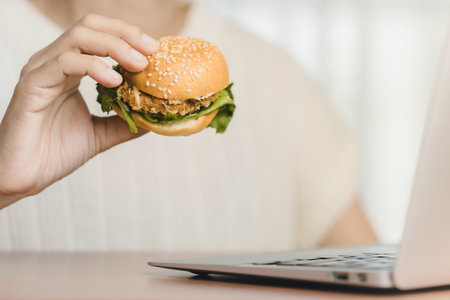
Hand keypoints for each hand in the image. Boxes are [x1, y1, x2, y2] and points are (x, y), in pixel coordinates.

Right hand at [0, 14, 157, 207]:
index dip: (128, 37)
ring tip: (139, 65)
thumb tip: (153, 117)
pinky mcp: (31, 85)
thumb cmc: (55, 153)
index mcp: (69, 69)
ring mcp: (41, 71)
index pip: (99, 35)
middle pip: (90, 27)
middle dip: (125, 34)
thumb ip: (124, 122)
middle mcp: (53, 63)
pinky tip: (114, 81)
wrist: (25, 177)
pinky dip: (93, 66)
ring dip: (115, 46)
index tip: (155, 50)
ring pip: (78, 38)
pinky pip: (63, 63)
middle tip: (151, 50)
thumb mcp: (101, 134)